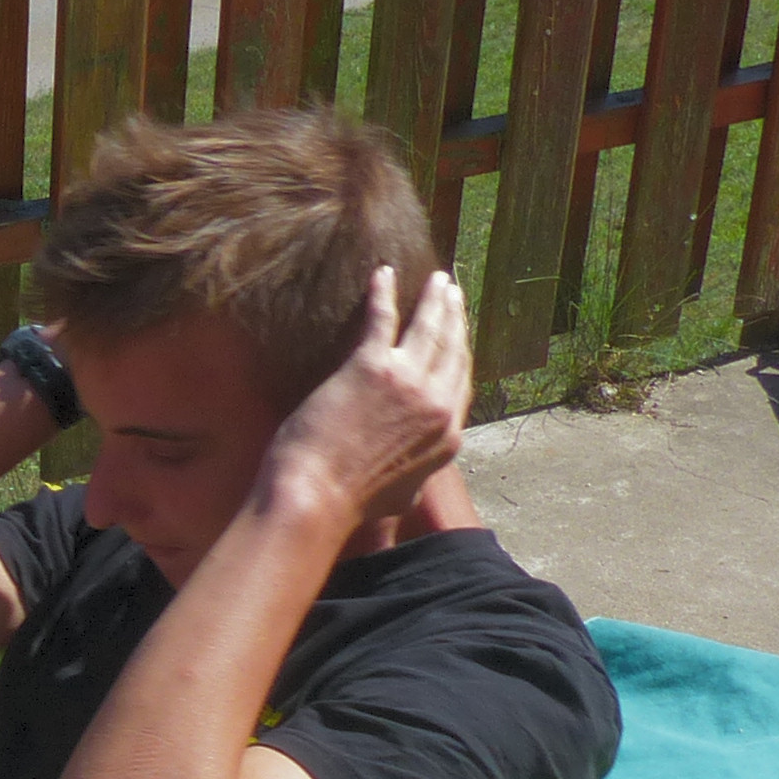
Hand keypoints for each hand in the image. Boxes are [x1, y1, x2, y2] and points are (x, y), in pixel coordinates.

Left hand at [267, 267, 472, 527]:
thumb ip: (416, 479)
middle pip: (454, 349)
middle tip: (453, 294)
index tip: (460, 335)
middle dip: (455, 317)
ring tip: (437, 280)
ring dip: (435, 299)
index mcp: (447, 438)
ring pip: (430, 328)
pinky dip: (383, 292)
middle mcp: (437, 405)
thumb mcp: (400, 497)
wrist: (316, 498)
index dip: (461, 354)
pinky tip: (382, 274)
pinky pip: (384, 318)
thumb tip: (416, 486)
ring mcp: (408, 382)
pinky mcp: (372, 366)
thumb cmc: (348, 505)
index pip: (462, 384)